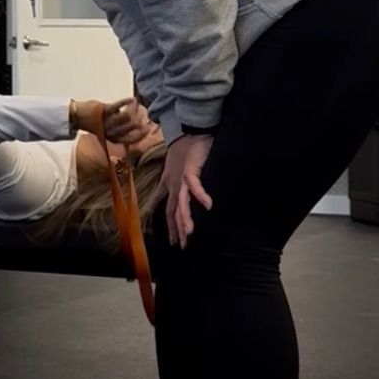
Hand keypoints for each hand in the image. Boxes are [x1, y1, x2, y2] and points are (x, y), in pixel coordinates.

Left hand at [101, 97, 153, 146]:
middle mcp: (110, 132)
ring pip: (127, 116)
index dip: (141, 135)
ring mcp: (107, 121)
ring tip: (134, 104)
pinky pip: (118, 105)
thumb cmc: (99, 122)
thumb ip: (125, 130)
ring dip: (132, 108)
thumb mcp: (113, 129)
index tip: (148, 128)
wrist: (80, 116)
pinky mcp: (104, 110)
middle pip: (132, 125)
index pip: (131, 140)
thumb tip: (143, 127)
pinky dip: (127, 101)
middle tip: (140, 112)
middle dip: (138, 117)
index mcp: (114, 139)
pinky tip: (133, 99)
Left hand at [154, 133, 213, 247]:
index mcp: (171, 188)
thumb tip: (182, 200)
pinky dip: (201, 195)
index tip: (174, 242)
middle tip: (181, 245)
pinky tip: (208, 205)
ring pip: (182, 203)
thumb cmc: (184, 153)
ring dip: (185, 218)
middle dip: (177, 230)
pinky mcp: (190, 171)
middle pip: (174, 212)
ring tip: (189, 232)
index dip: (171, 227)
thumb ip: (178, 187)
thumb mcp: (176, 172)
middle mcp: (174, 186)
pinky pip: (195, 185)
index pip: (170, 212)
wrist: (189, 133)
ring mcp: (181, 180)